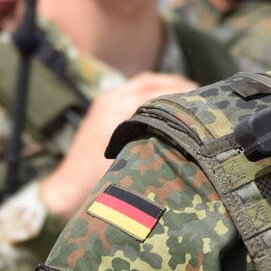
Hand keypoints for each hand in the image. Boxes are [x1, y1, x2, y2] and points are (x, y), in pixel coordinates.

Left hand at [38, 72, 196, 218]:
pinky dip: (152, 92)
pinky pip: (132, 92)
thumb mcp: (131, 162)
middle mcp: (109, 100)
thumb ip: (156, 143)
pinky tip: (167, 105)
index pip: (156, 92)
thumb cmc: (98, 181)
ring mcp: (104, 102)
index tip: (203, 100)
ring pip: (142, 83)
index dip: (181, 94)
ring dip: (165, 86)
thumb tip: (187, 133)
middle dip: (176, 85)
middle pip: (150, 82)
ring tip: (189, 95)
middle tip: (200, 94)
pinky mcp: (102, 108)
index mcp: (116, 111)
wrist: (67, 189)